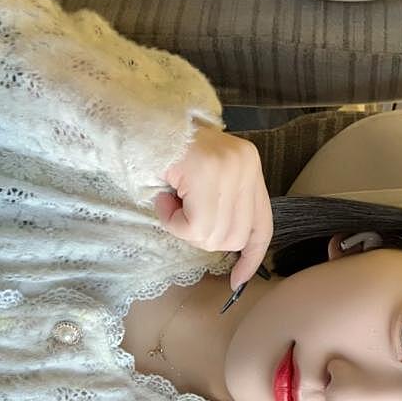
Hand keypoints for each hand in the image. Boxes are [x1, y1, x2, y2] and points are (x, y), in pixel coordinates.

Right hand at [154, 123, 272, 290]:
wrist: (140, 120)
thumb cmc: (168, 155)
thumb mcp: (206, 182)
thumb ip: (222, 208)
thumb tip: (224, 247)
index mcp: (251, 168)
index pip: (262, 225)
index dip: (252, 257)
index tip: (239, 280)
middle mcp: (247, 166)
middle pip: (235, 237)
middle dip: (204, 237)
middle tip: (182, 213)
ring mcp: (230, 167)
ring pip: (213, 235)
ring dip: (184, 228)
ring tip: (171, 202)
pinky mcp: (207, 171)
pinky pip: (193, 225)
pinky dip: (172, 221)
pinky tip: (163, 200)